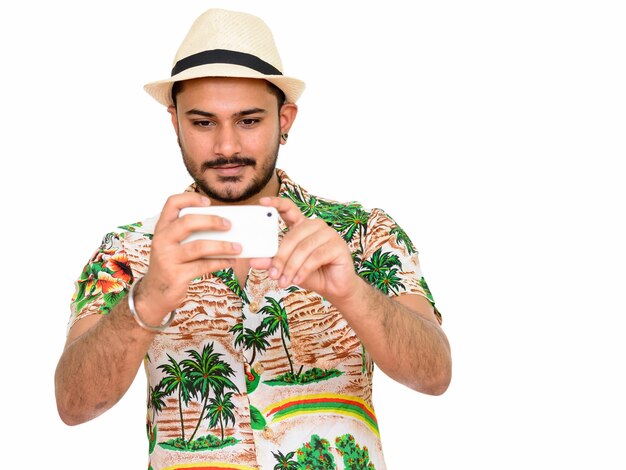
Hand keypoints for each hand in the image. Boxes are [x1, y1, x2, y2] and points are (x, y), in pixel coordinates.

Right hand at [135, 193, 241, 322]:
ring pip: (199, 246)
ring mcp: (167, 258)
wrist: (154, 294)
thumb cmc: (171, 264)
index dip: (191, 198)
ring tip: (238, 247)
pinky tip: (231, 261)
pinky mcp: (176, 275)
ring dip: (223, 246)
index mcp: (162, 228)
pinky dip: (221, 262)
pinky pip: (204, 266)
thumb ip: (189, 234)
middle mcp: (162, 240)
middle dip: (212, 221)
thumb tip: (224, 225)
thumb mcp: (173, 245)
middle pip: (187, 222)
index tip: (208, 202)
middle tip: (229, 224)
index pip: (172, 203)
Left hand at [249, 196, 359, 301]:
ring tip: (284, 281)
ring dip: (291, 267)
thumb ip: (272, 262)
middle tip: (273, 274)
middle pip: (293, 235)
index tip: (262, 202)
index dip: (276, 203)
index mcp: (302, 226)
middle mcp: (316, 226)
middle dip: (281, 257)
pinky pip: (316, 256)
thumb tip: (253, 260)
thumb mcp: (288, 268)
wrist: (334, 288)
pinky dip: (304, 270)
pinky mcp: (338, 245)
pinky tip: (298, 280)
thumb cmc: (311, 274)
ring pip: (304, 248)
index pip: (289, 209)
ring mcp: (329, 234)